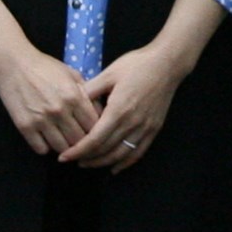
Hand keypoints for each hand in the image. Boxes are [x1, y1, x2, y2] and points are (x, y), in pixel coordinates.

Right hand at [0, 38, 100, 155]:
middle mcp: (59, 110)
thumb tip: (100, 114)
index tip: (93, 131)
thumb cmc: (45, 67)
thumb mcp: (72, 74)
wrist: (13, 63)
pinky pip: (41, 149)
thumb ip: (88, 94)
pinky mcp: (24, 126)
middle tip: (79, 139)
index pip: (94, 125)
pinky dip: (46, 147)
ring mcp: (41, 120)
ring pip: (62, 148)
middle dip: (82, 141)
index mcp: (74, 96)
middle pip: (79, 140)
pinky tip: (46, 138)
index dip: (96, 130)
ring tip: (63, 139)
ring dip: (65, 147)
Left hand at [60, 40, 197, 172]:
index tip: (64, 157)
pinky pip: (138, 152)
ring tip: (88, 164)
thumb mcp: (109, 73)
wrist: (167, 63)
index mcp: (118, 110)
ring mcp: (145, 128)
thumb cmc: (137, 65)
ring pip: (120, 154)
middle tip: (72, 160)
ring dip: (102, 163)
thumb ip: (90, 90)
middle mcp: (131, 123)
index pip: (94, 139)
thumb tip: (71, 101)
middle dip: (86, 158)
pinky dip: (125, 163)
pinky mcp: (154, 129)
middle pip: (105, 150)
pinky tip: (114, 168)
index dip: (78, 150)